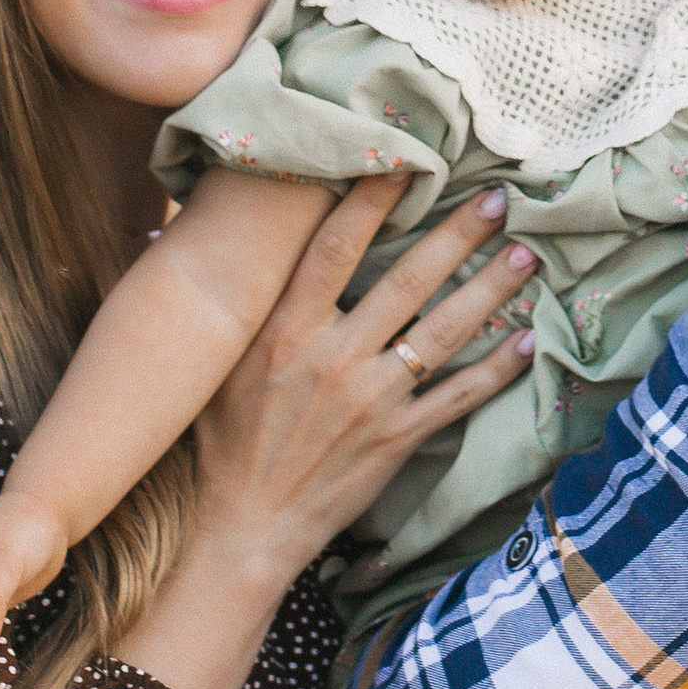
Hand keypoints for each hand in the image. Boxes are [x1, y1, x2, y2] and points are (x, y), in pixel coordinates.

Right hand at [177, 179, 537, 612]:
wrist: (240, 528)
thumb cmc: (220, 441)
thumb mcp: (210, 364)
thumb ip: (217, 297)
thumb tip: (161, 223)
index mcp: (283, 330)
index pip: (334, 247)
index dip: (374, 198)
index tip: (410, 160)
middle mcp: (331, 357)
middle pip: (407, 279)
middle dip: (457, 234)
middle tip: (499, 199)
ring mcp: (370, 399)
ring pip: (443, 332)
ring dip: (490, 290)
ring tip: (526, 256)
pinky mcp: (396, 439)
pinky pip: (457, 397)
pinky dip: (495, 370)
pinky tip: (526, 342)